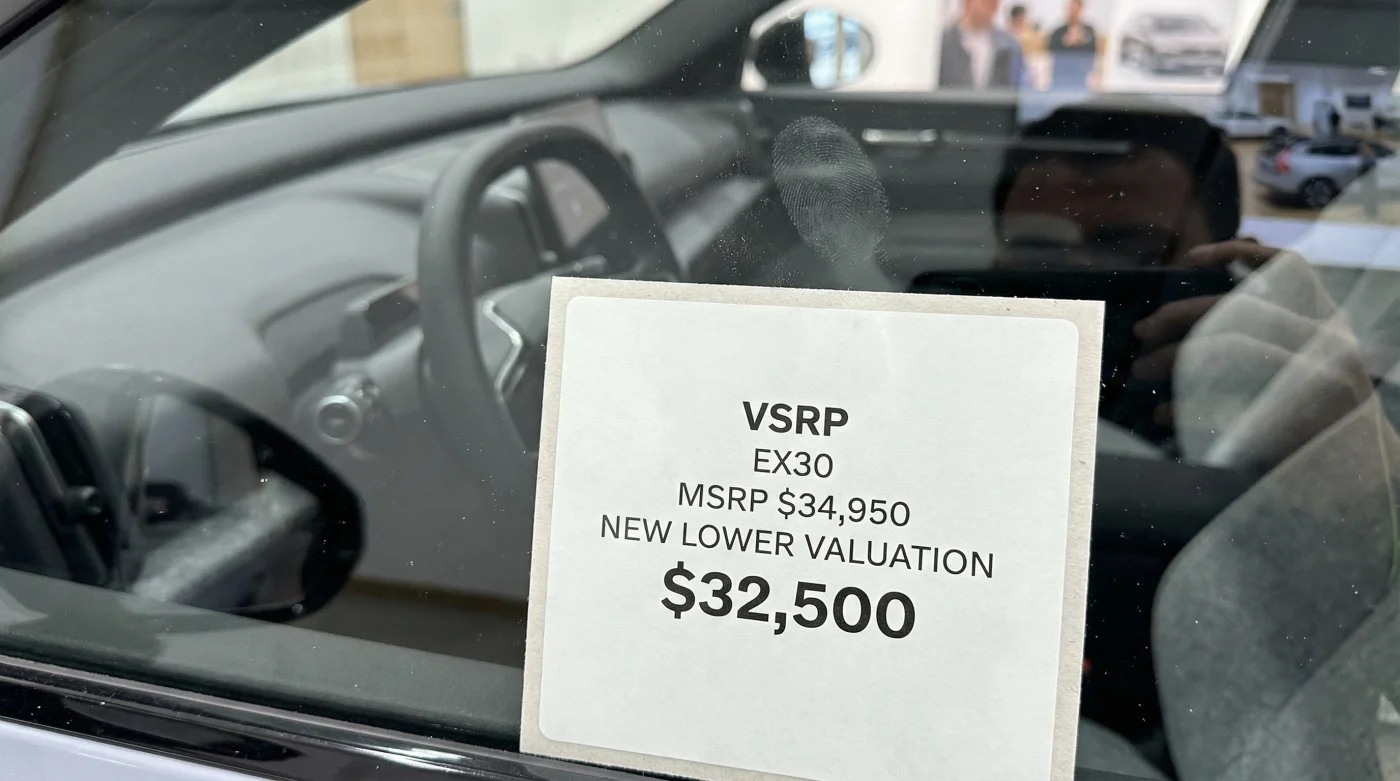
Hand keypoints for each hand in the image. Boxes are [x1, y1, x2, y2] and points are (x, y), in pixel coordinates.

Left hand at [1132, 239, 1371, 469]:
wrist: (1353, 489)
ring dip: (1174, 358)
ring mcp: (1320, 376)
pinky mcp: (1302, 415)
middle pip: (1240, 305)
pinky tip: (1165, 417)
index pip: (1288, 266)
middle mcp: (1329, 341)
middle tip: (1141, 332)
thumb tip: (1191, 317)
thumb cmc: (1310, 428)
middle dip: (1179, 314)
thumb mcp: (1297, 371)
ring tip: (1142, 373)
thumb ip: (1262, 337)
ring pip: (1229, 344)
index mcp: (1327, 324)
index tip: (1190, 260)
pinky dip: (1187, 405)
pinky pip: (1227, 396)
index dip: (1238, 253)